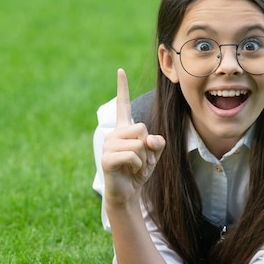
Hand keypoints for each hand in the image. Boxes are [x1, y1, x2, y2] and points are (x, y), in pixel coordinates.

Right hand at [102, 69, 164, 203]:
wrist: (128, 192)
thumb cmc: (139, 171)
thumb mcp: (154, 154)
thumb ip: (157, 142)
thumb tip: (149, 139)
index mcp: (124, 130)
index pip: (123, 105)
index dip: (122, 88)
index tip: (120, 71)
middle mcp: (113, 134)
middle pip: (141, 127)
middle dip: (149, 146)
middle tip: (145, 160)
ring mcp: (108, 145)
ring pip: (138, 143)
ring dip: (145, 159)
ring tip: (137, 168)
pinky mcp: (106, 158)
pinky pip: (132, 155)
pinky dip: (139, 166)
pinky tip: (132, 172)